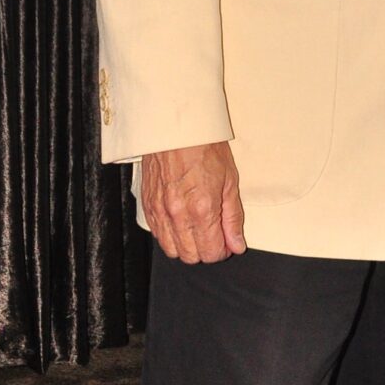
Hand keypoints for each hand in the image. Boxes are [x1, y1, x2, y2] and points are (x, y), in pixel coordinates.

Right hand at [140, 142, 246, 262]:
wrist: (177, 128)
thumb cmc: (205, 148)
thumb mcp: (229, 181)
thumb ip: (233, 218)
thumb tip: (236, 245)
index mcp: (202, 209)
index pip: (211, 253)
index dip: (222, 251)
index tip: (226, 242)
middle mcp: (178, 214)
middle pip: (191, 256)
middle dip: (205, 250)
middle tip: (214, 234)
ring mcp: (160, 211)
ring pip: (172, 250)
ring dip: (187, 246)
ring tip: (197, 229)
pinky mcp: (148, 205)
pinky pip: (158, 235)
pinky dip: (170, 235)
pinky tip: (181, 221)